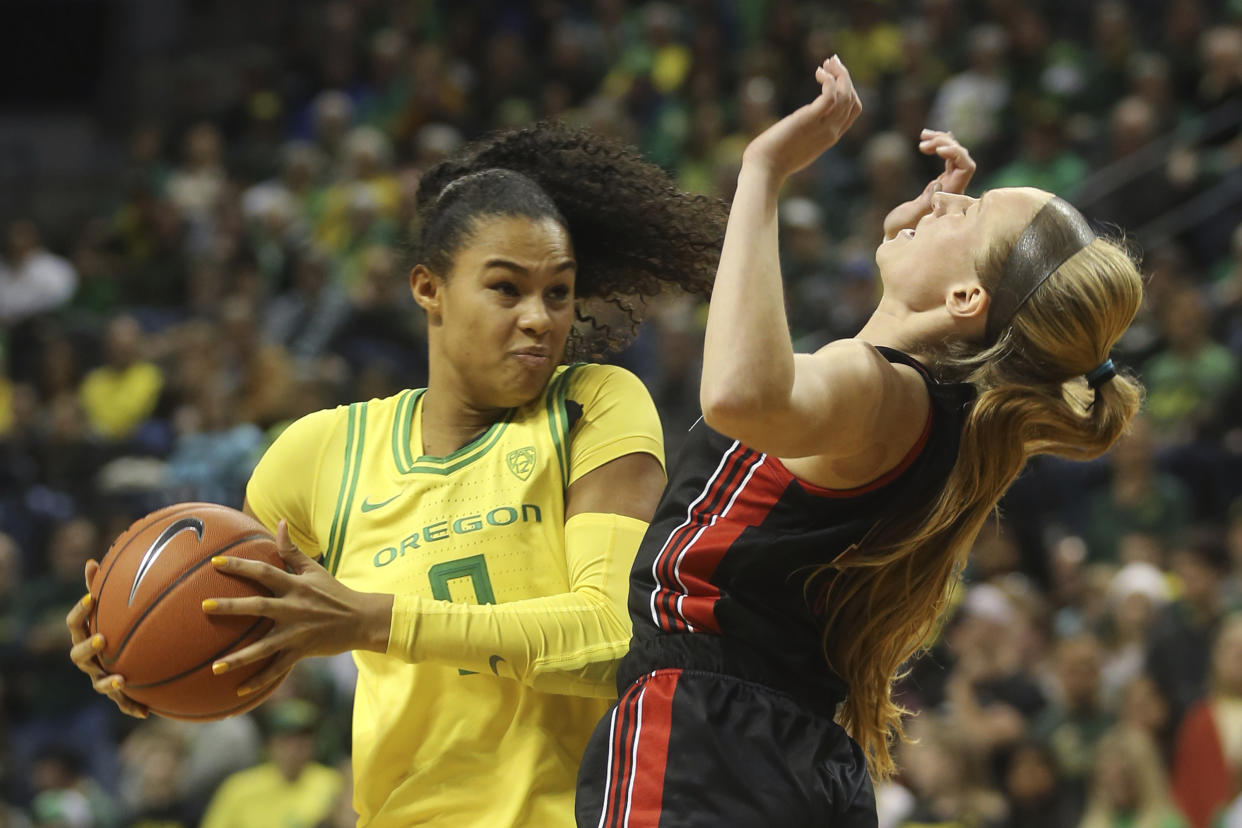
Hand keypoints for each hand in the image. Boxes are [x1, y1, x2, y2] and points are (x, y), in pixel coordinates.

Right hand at [66, 560, 148, 717]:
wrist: (133, 657)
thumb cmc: (120, 625)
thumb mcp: (115, 606)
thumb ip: (104, 587)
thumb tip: (92, 561)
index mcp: (86, 634)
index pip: (74, 623)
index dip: (80, 611)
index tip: (92, 598)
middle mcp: (89, 658)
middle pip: (79, 656)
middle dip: (89, 648)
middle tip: (103, 638)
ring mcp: (100, 677)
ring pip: (99, 684)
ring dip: (108, 683)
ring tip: (121, 679)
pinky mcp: (118, 694)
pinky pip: (123, 703)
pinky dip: (132, 707)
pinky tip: (146, 712)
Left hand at [203, 520, 392, 697]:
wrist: (361, 620)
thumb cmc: (334, 592)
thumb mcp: (315, 569)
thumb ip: (293, 550)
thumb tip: (279, 523)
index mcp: (295, 586)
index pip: (264, 571)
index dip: (240, 565)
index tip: (214, 562)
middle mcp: (294, 608)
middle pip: (258, 606)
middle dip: (231, 606)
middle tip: (204, 606)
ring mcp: (297, 632)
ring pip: (264, 646)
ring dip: (240, 658)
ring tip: (216, 666)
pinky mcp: (302, 652)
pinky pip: (278, 668)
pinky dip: (260, 680)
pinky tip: (239, 690)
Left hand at [741, 56, 862, 181]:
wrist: (763, 171)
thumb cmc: (772, 161)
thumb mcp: (796, 146)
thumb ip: (804, 134)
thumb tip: (796, 126)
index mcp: (829, 138)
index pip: (853, 110)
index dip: (849, 89)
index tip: (836, 75)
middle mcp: (831, 132)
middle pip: (852, 100)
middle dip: (845, 77)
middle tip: (832, 61)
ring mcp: (822, 127)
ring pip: (845, 95)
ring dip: (839, 74)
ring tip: (827, 62)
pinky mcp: (809, 120)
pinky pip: (830, 96)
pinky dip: (829, 80)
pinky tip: (818, 72)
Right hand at [882, 129, 976, 239]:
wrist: (896, 235)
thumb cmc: (900, 230)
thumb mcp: (909, 217)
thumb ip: (925, 202)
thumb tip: (939, 183)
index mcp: (949, 196)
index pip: (966, 168)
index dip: (957, 154)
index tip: (937, 150)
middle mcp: (952, 188)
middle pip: (961, 157)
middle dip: (945, 144)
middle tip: (922, 143)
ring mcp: (947, 185)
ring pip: (954, 155)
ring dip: (941, 142)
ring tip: (922, 136)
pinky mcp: (940, 182)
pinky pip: (947, 159)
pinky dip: (938, 146)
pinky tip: (927, 139)